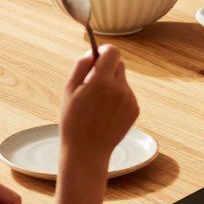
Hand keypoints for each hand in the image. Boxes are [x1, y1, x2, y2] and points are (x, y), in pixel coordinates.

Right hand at [60, 45, 138, 163]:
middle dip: (106, 69)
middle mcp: (120, 88)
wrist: (87, 151)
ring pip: (122, 80)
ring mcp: (130, 99)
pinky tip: (106, 113)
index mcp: (101, 81)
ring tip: (98, 104)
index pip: (112, 51)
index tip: (97, 57)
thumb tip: (92, 52)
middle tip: (92, 85)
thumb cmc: (73, 120)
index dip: (104, 51)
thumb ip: (81, 66)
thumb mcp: (69, 90)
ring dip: (112, 85)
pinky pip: (127, 94)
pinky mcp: (135, 110)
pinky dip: (118, 98)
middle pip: (119, 64)